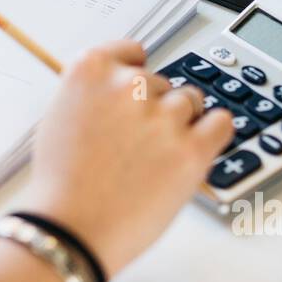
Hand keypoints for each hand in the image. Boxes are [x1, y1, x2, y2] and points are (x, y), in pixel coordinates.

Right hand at [17, 40, 232, 277]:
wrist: (71, 229)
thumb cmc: (62, 184)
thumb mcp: (60, 117)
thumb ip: (94, 94)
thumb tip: (120, 92)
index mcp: (91, 70)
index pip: (132, 52)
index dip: (135, 73)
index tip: (137, 91)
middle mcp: (128, 85)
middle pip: (161, 81)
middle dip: (154, 107)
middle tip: (136, 142)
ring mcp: (162, 116)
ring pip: (190, 101)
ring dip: (180, 123)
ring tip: (155, 157)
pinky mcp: (191, 148)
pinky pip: (221, 123)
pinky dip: (213, 133)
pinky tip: (195, 148)